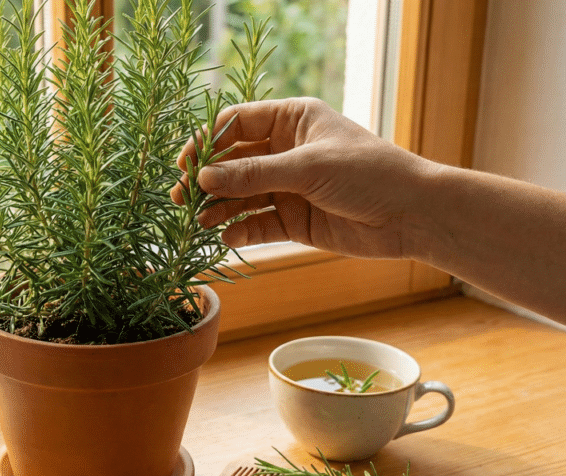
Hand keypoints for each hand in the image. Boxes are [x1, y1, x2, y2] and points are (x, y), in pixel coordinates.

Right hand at [171, 97, 434, 258]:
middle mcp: (286, 152)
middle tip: (180, 198)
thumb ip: (253, 174)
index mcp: (292, 121)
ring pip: (241, 196)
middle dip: (206, 180)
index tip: (185, 164)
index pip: (237, 124)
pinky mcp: (294, 220)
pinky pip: (257, 223)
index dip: (208, 142)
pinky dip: (240, 229)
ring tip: (199, 222)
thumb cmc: (368, 174)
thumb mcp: (308, 168)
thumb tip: (203, 179)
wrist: (412, 215)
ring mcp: (289, 187)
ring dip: (218, 208)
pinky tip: (227, 236)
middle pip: (232, 163)